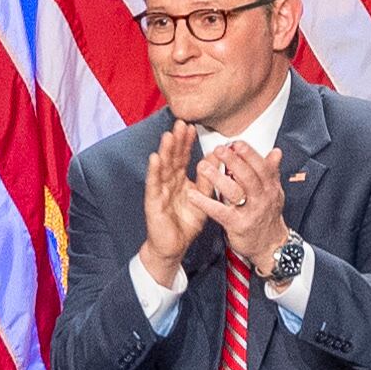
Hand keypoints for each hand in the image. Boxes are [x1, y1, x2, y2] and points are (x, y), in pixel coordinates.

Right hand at [140, 124, 214, 285]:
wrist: (174, 247)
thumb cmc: (186, 223)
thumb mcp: (203, 199)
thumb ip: (208, 180)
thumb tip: (217, 158)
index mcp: (180, 180)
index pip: (183, 157)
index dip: (186, 142)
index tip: (191, 126)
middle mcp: (168, 182)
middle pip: (172, 158)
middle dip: (176, 141)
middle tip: (180, 122)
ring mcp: (159, 191)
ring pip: (162, 167)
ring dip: (165, 151)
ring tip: (168, 135)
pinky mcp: (153, 202)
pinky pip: (154, 185)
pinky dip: (154, 171)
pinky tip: (155, 158)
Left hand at [197, 140, 292, 272]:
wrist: (271, 246)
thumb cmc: (267, 216)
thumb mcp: (273, 192)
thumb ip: (271, 171)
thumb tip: (276, 151)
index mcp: (271, 186)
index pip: (261, 166)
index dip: (248, 153)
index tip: (235, 143)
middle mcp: (263, 198)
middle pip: (248, 176)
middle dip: (233, 161)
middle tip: (218, 150)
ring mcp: (251, 212)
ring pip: (235, 192)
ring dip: (217, 178)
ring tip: (202, 166)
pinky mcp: (238, 225)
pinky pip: (220, 212)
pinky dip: (205, 203)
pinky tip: (192, 195)